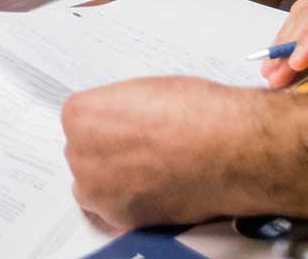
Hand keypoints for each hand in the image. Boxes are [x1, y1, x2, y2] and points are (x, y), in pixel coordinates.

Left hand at [63, 76, 265, 228]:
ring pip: (96, 185)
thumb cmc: (196, 114)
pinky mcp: (119, 216)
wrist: (227, 148)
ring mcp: (96, 189)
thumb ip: (121, 108)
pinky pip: (116, 209)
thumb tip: (122, 119)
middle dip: (109, 152)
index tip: (126, 127)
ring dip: (115, 180)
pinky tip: (158, 187)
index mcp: (81, 114)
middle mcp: (80, 153)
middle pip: (85, 153)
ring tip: (152, 169)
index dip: (109, 124)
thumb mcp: (147, 90)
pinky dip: (133, 201)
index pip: (81, 120)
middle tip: (142, 149)